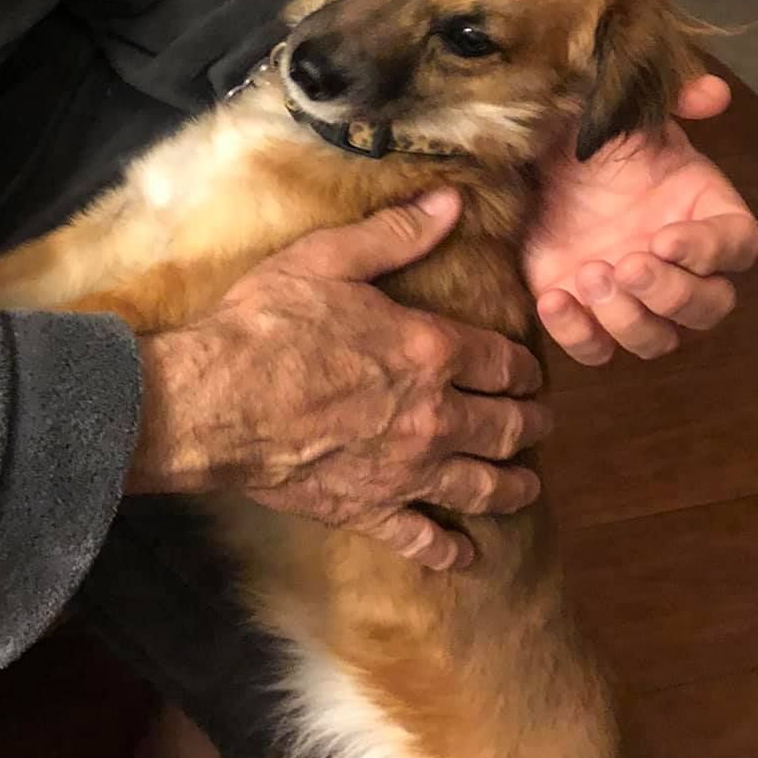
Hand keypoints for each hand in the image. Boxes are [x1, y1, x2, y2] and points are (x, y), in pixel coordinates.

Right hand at [133, 189, 546, 570]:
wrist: (215, 400)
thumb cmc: (267, 323)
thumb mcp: (329, 259)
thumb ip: (395, 234)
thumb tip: (451, 202)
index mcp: (429, 352)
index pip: (502, 364)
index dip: (525, 369)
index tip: (531, 374)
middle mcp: (432, 417)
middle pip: (505, 428)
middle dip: (531, 425)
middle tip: (543, 424)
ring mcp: (404, 471)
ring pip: (480, 486)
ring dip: (511, 486)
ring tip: (527, 486)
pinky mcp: (368, 509)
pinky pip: (420, 538)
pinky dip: (447, 550)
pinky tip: (464, 555)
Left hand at [527, 74, 757, 364]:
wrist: (529, 163)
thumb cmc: (589, 136)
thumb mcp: (624, 109)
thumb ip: (672, 98)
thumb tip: (714, 94)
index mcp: (704, 214)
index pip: (736, 247)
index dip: (710, 251)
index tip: (666, 238)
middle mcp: (680, 267)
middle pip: (708, 309)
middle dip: (670, 294)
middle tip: (627, 265)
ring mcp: (635, 299)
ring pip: (659, 341)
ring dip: (629, 319)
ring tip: (590, 276)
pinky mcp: (587, 318)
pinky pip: (596, 351)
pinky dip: (579, 336)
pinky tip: (553, 301)